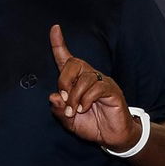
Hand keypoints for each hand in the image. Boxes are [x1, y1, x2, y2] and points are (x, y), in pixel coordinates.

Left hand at [47, 25, 142, 151]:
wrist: (112, 137)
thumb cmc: (91, 125)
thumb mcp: (69, 121)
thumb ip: (59, 110)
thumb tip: (53, 97)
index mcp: (77, 81)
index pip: (67, 58)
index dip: (59, 44)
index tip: (54, 28)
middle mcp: (90, 77)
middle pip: (74, 63)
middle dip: (63, 80)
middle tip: (62, 98)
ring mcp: (102, 82)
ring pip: (84, 78)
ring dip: (74, 96)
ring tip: (74, 110)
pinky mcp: (112, 91)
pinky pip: (97, 88)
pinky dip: (86, 99)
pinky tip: (84, 108)